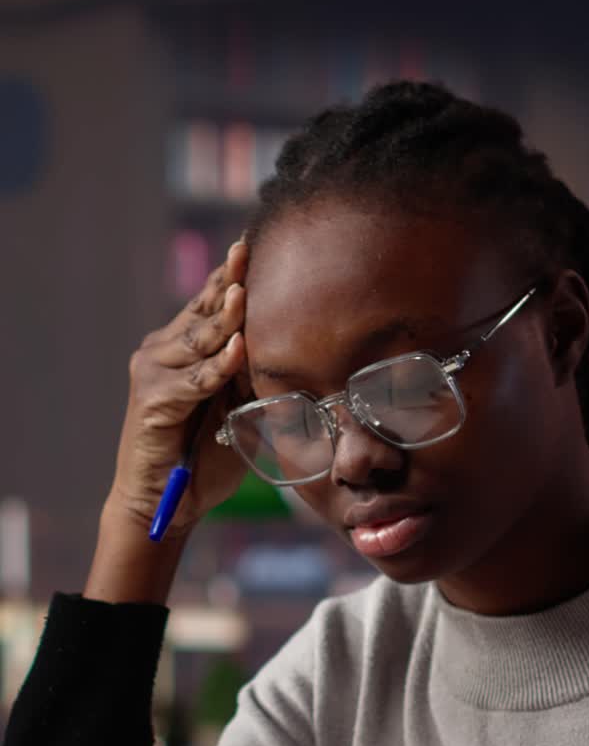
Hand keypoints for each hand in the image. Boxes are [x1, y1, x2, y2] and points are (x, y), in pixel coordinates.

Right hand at [108, 241, 250, 535]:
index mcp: (183, 347)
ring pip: (198, 340)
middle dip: (228, 281)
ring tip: (244, 292)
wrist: (168, 501)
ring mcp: (153, 372)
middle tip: (249, 249)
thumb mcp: (237, 407)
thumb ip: (248, 376)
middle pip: (202, 311)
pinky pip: (195, 380)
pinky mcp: (152, 400)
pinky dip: (217, 367)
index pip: (210, 303)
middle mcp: (162, 351)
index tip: (255, 244)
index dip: (231, 275)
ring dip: (224, 318)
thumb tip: (279, 346)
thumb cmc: (206, 455)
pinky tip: (237, 349)